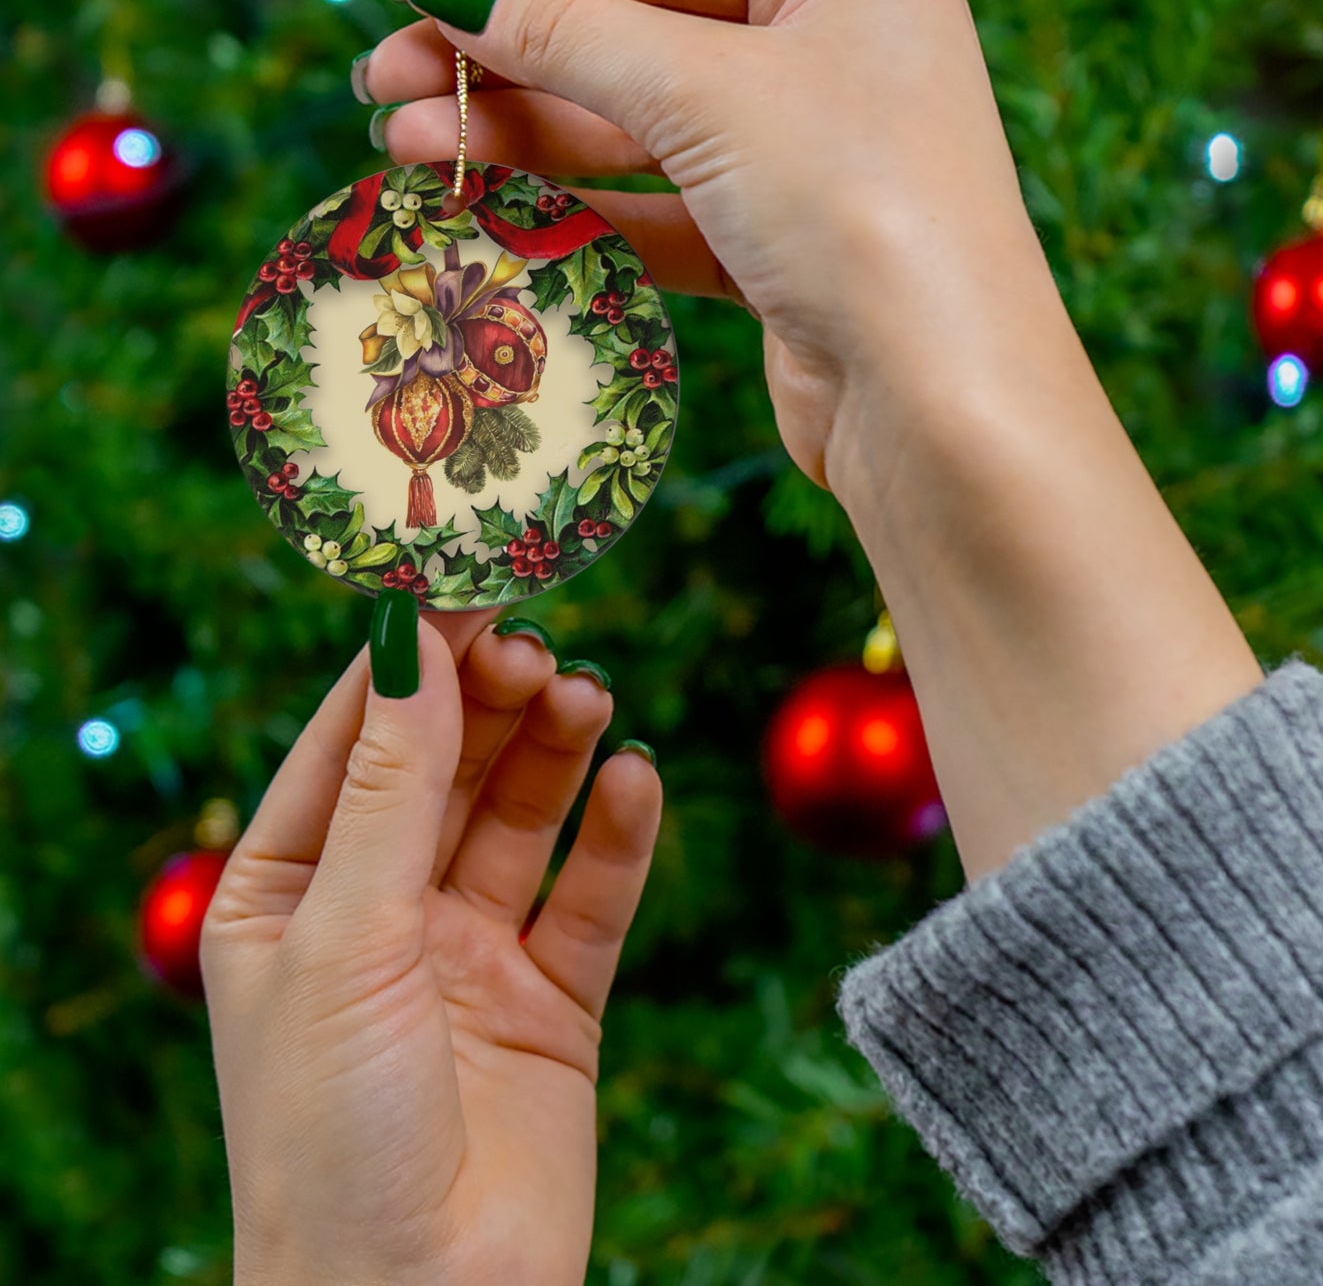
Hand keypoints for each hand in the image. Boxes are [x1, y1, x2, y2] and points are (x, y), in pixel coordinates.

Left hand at [201, 612, 661, 1285]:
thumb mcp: (346, 938)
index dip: (408, 665)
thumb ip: (391, 789)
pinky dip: (618, 836)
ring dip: (556, 753)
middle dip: (491, 704)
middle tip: (540, 649)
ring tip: (589, 698)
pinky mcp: (552, 1000)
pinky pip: (591, 897)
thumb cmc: (332, 1133)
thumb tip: (414, 644)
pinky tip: (636, 782)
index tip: (466, 588)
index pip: (352, 743)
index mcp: (289, 893)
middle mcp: (380, 913)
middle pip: (446, 769)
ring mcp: (469, 954)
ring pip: (521, 819)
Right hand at [363, 0, 1261, 880]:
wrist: (940, 404)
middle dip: (509, 62)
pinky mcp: (781, 250)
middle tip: (384, 84)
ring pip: (639, 131)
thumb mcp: (706, 94)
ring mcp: (808, 156)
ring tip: (408, 145)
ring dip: (525, 137)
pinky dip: (579, 209)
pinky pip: (661, 210)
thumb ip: (568, 34)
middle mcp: (833, 51)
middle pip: (637, 37)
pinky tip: (488, 207)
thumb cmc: (857, 206)